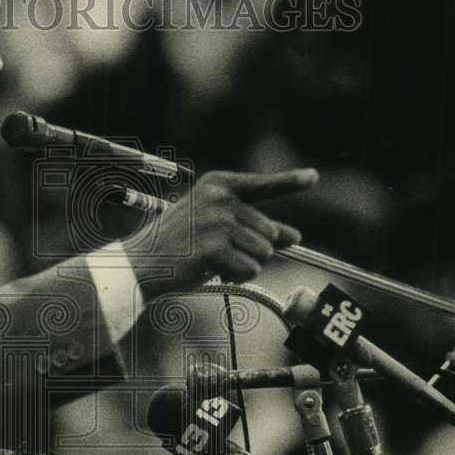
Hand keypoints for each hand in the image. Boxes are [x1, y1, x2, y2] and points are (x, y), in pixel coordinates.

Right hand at [126, 168, 318, 300]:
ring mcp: (216, 222)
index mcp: (218, 184)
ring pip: (263, 253)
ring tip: (217, 262)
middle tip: (225, 254)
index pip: (262, 185)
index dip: (291, 181)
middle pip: (269, 231)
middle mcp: (219, 198)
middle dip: (256, 249)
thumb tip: (295, 236)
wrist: (142, 261)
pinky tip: (214, 272)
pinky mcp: (213, 248)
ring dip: (247, 265)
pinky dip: (238, 277)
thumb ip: (254, 226)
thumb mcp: (216, 226)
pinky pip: (249, 270)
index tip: (313, 177)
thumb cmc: (179, 243)